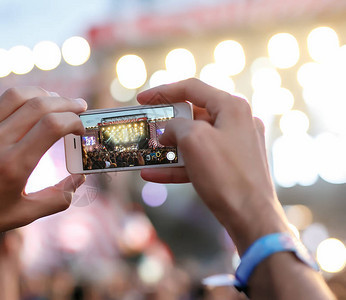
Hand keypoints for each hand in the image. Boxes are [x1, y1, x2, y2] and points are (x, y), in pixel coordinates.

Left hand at [0, 87, 86, 241]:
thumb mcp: (23, 215)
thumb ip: (57, 198)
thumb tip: (80, 179)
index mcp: (14, 165)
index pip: (53, 126)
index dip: (74, 120)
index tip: (80, 127)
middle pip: (39, 105)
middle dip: (66, 103)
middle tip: (79, 106)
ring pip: (15, 96)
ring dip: (41, 94)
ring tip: (54, 101)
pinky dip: (12, 100)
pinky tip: (20, 108)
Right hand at [137, 79, 289, 253]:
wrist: (251, 217)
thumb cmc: (226, 175)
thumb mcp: (194, 140)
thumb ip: (175, 126)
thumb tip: (168, 130)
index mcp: (231, 106)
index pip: (191, 88)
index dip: (163, 91)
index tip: (142, 100)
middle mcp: (236, 121)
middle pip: (193, 114)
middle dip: (166, 123)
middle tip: (146, 127)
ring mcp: (235, 144)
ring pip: (195, 139)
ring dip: (169, 147)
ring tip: (147, 152)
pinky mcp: (232, 166)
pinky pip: (200, 159)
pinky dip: (178, 165)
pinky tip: (153, 173)